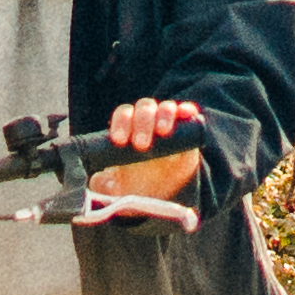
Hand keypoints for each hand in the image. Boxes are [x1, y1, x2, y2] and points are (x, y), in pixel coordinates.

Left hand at [86, 93, 203, 214]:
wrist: (166, 187)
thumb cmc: (137, 181)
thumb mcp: (119, 186)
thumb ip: (106, 185)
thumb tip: (105, 181)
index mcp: (128, 127)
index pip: (123, 115)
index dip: (121, 124)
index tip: (119, 141)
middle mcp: (148, 119)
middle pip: (144, 108)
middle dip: (142, 122)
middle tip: (141, 145)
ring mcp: (169, 121)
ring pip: (166, 107)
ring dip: (164, 115)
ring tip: (163, 132)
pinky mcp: (188, 129)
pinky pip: (188, 113)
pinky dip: (187, 110)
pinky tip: (187, 114)